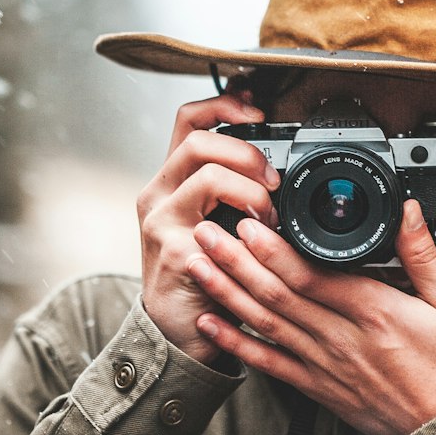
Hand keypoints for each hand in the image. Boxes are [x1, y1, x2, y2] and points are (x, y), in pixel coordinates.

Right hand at [137, 91, 279, 363]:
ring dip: (251, 189)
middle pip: (197, 140)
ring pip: (207, 175)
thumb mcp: (220, 220)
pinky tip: (258, 243)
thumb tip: (276, 155)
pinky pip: (214, 225)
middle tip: (273, 177)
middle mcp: (158, 193)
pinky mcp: (171, 251)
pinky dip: (246, 229)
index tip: (259, 109)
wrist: (180, 331)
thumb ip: (236, 188)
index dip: (224, 103)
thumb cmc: (207, 272)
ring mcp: (160, 221)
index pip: (188, 119)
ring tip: (269, 214)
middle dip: (246, 151)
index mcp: (172, 179)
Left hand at [187, 200, 435, 434]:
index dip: (273, 250)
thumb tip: (406, 210)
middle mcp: (341, 339)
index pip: (311, 277)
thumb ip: (423, 254)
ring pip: (265, 323)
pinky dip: (235, 344)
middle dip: (236, 260)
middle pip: (277, 295)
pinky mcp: (316, 387)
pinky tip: (209, 324)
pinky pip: (268, 364)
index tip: (247, 223)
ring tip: (197, 264)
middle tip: (206, 231)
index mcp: (373, 312)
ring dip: (227, 292)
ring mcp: (324, 365)